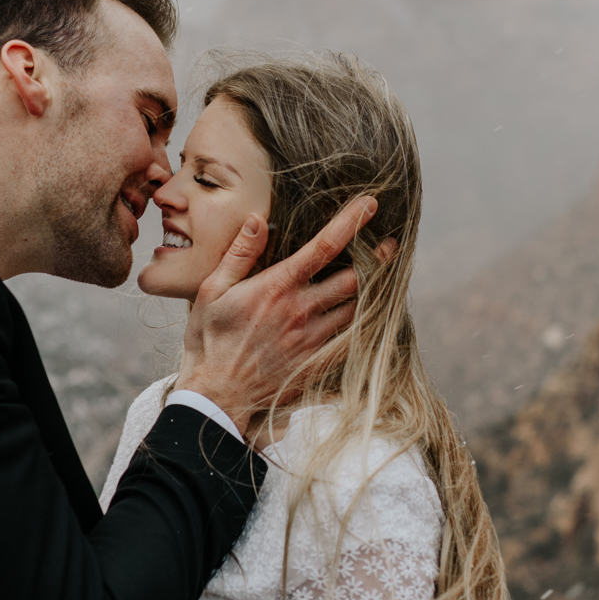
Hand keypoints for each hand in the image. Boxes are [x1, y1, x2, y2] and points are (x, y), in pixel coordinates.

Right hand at [176, 196, 378, 435]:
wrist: (216, 395)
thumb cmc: (210, 340)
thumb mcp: (212, 291)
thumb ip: (239, 254)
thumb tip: (258, 219)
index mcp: (277, 287)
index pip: (324, 246)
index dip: (351, 222)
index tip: (370, 204)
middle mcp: (302, 311)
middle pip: (354, 278)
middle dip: (376, 259)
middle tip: (388, 246)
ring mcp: (313, 339)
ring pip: (357, 308)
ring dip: (372, 291)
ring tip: (382, 278)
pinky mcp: (317, 363)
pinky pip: (351, 340)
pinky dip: (364, 325)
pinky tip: (370, 318)